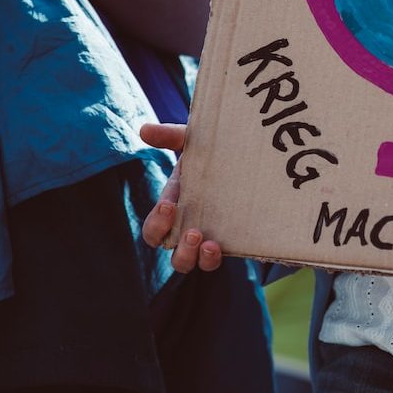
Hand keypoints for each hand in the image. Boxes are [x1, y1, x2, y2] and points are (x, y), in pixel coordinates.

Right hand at [140, 123, 222, 272]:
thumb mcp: (194, 142)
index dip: (157, 224)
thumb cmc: (214, 152)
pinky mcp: (229, 243)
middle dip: (177, 247)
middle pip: (169, 251)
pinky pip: (215, 261)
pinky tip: (221, 247)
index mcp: (174, 206)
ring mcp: (207, 236)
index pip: (154, 229)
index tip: (169, 205)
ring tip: (209, 243)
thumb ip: (171, 136)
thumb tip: (144, 129)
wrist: (248, 159)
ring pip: (189, 263)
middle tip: (193, 232)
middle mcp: (186, 225)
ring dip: (193, 258)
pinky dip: (214, 259)